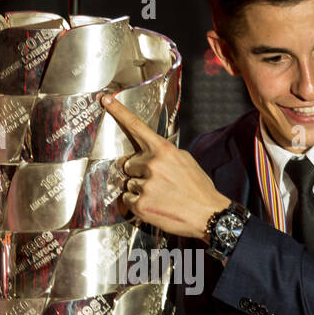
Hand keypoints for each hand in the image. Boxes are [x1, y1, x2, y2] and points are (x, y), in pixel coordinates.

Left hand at [99, 92, 230, 239]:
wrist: (208, 214)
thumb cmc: (198, 189)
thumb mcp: (185, 160)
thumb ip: (164, 153)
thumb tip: (147, 153)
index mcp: (164, 150)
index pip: (136, 126)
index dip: (119, 112)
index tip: (105, 100)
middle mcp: (152, 164)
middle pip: (129, 163)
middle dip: (138, 172)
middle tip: (158, 182)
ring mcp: (146, 184)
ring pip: (128, 183)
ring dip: (140, 189)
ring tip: (160, 195)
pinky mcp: (141, 204)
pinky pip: (127, 199)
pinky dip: (137, 203)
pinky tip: (155, 205)